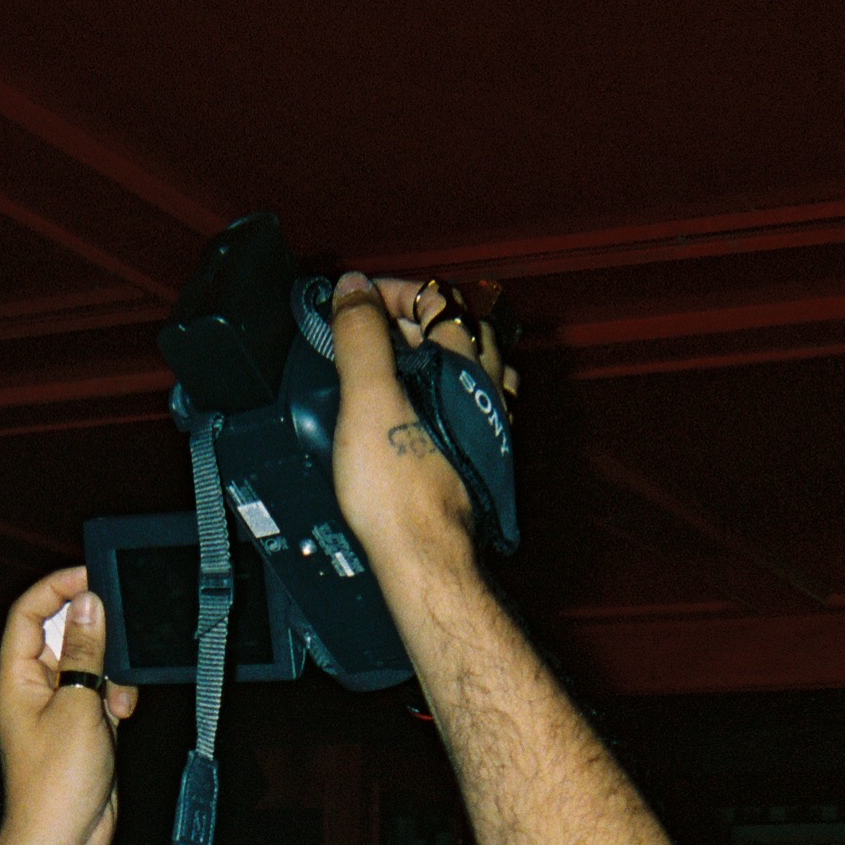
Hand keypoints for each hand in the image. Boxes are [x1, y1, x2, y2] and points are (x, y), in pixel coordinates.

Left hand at [0, 567, 137, 844]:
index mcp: (17, 677)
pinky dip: (118, 699)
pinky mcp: (84, 729)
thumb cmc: (56, 783)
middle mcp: (35, 688)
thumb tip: (88, 606)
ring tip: (118, 700)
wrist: (62, 840)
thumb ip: (85, 654)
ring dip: (112, 675)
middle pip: (64, 636)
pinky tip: (122, 717)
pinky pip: (104, 696)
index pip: (29, 614)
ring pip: (90, 666)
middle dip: (96, 637)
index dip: (56, 588)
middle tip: (121, 636)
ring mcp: (60, 709)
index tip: (90, 575)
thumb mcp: (76, 708)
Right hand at [325, 272, 515, 568]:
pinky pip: (474, 403)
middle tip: (368, 327)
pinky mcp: (484, 457)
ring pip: (476, 364)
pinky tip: (421, 408)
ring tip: (396, 360)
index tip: (355, 298)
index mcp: (462, 365)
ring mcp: (490, 424)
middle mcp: (486, 388)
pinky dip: (447, 389)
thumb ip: (361, 337)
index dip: (393, 290)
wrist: (426, 556)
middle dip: (413, 316)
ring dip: (438, 351)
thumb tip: (355, 288)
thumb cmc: (399, 489)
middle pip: (462, 326)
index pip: (436, 299)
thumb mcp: (367, 399)